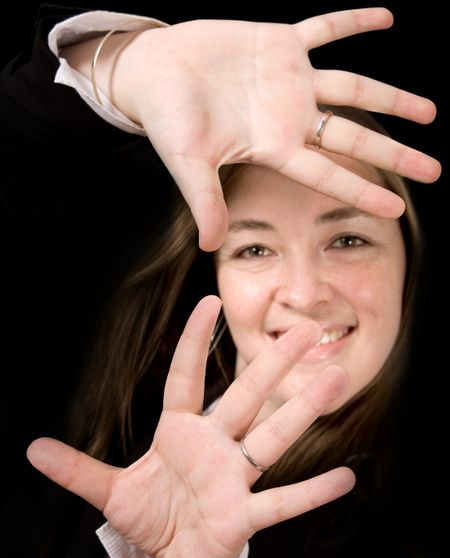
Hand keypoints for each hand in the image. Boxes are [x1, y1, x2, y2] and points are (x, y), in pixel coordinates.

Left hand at [27, 296, 354, 557]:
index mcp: (180, 433)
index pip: (187, 377)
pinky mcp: (243, 516)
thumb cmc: (151, 516)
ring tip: (336, 380)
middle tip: (305, 332)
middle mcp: (214, 446)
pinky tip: (347, 478)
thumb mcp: (111, 492)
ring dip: (302, 412)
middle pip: (244, 398)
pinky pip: (282, 502)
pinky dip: (313, 492)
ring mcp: (233, 479)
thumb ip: (77, 470)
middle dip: (272, 365)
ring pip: (272, 439)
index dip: (194, 341)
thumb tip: (31, 449)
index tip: (208, 302)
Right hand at [109, 8, 439, 249]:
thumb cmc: (168, 121)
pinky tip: (388, 18)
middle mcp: (290, 117)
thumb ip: (206, 202)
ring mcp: (289, 80)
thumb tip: (211, 248)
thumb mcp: (188, 164)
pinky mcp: (280, 42)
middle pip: (353, 139)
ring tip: (431, 113)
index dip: (362, 191)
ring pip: (353, 89)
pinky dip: (353, 21)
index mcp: (273, 147)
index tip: (397, 209)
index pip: (327, 174)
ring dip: (391, 98)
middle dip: (394, 154)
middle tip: (433, 171)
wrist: (154, 73)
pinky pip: (325, 28)